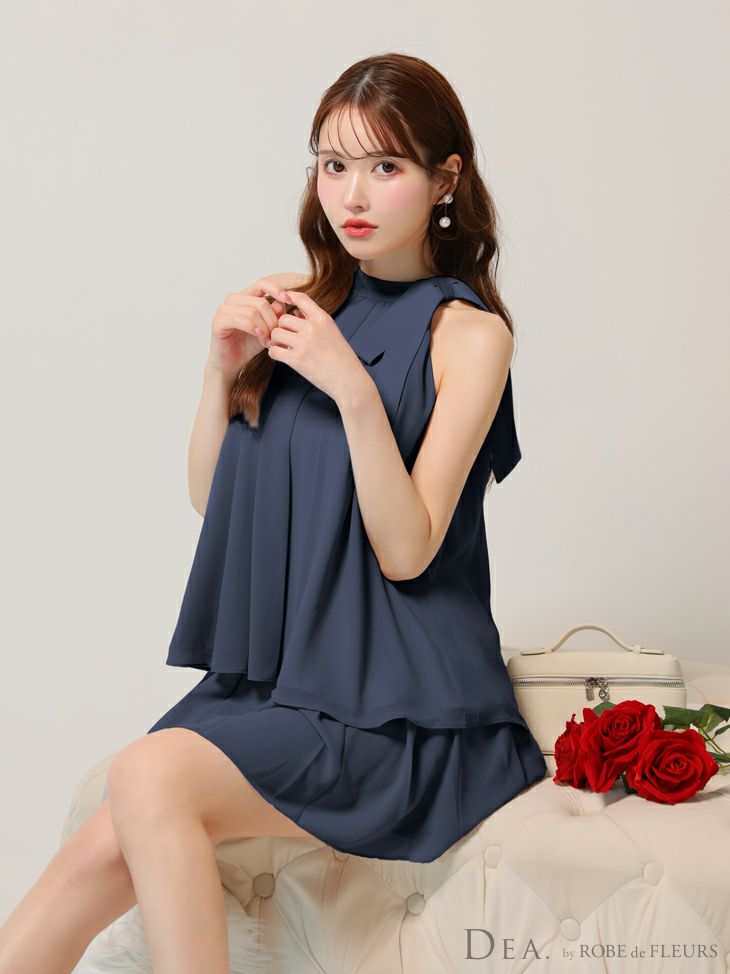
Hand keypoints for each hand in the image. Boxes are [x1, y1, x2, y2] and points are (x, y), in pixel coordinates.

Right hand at [206, 277, 290, 384]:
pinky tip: (259, 336)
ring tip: (267, 342)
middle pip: (261, 302)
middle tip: (275, 338)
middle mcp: (234, 300)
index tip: (288, 300)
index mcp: (246, 297)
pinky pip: (240, 320)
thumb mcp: (267, 329)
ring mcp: (224, 309)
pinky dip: (253, 328)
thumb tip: (282, 302)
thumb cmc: (247, 345)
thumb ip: (275, 315)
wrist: (230, 363)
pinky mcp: (219, 321)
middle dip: (272, 321)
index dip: (276, 289)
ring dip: (264, 328)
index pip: (262, 283)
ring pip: (252, 311)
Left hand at [267, 289, 370, 403]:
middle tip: (284, 338)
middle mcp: (313, 328)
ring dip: (276, 341)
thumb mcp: (332, 332)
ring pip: (276, 333)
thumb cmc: (342, 358)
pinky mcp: (297, 360)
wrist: (349, 380)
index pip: (301, 298)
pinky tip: (282, 356)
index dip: (289, 297)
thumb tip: (293, 311)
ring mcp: (304, 343)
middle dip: (281, 328)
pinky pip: (274, 351)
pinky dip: (274, 353)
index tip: (283, 302)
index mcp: (323, 319)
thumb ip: (314, 321)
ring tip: (283, 347)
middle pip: (283, 318)